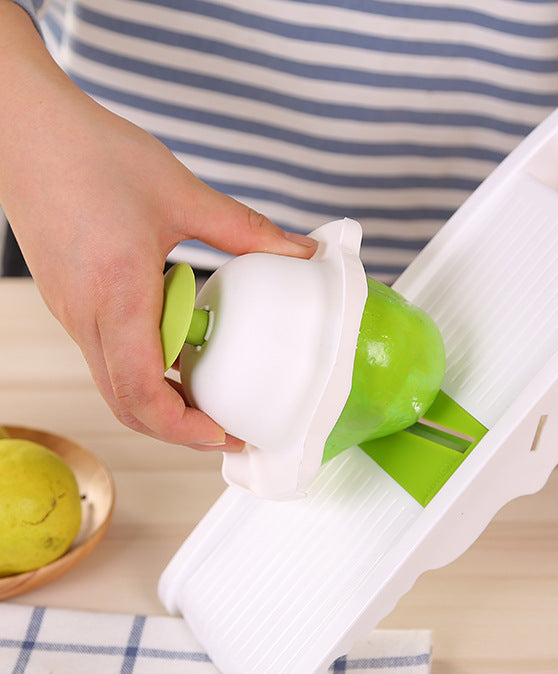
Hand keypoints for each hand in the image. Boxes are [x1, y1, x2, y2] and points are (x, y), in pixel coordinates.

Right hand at [0, 2, 316, 449]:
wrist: (21, 126)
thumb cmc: (90, 154)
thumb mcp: (182, 194)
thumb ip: (247, 231)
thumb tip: (300, 253)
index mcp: (117, 295)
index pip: (142, 393)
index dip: (185, 427)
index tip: (224, 434)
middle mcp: (87, 316)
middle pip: (127, 404)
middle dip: (179, 428)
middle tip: (226, 428)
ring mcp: (73, 313)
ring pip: (114, 384)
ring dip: (162, 402)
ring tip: (209, 394)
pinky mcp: (70, 302)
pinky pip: (108, 355)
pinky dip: (145, 370)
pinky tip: (178, 351)